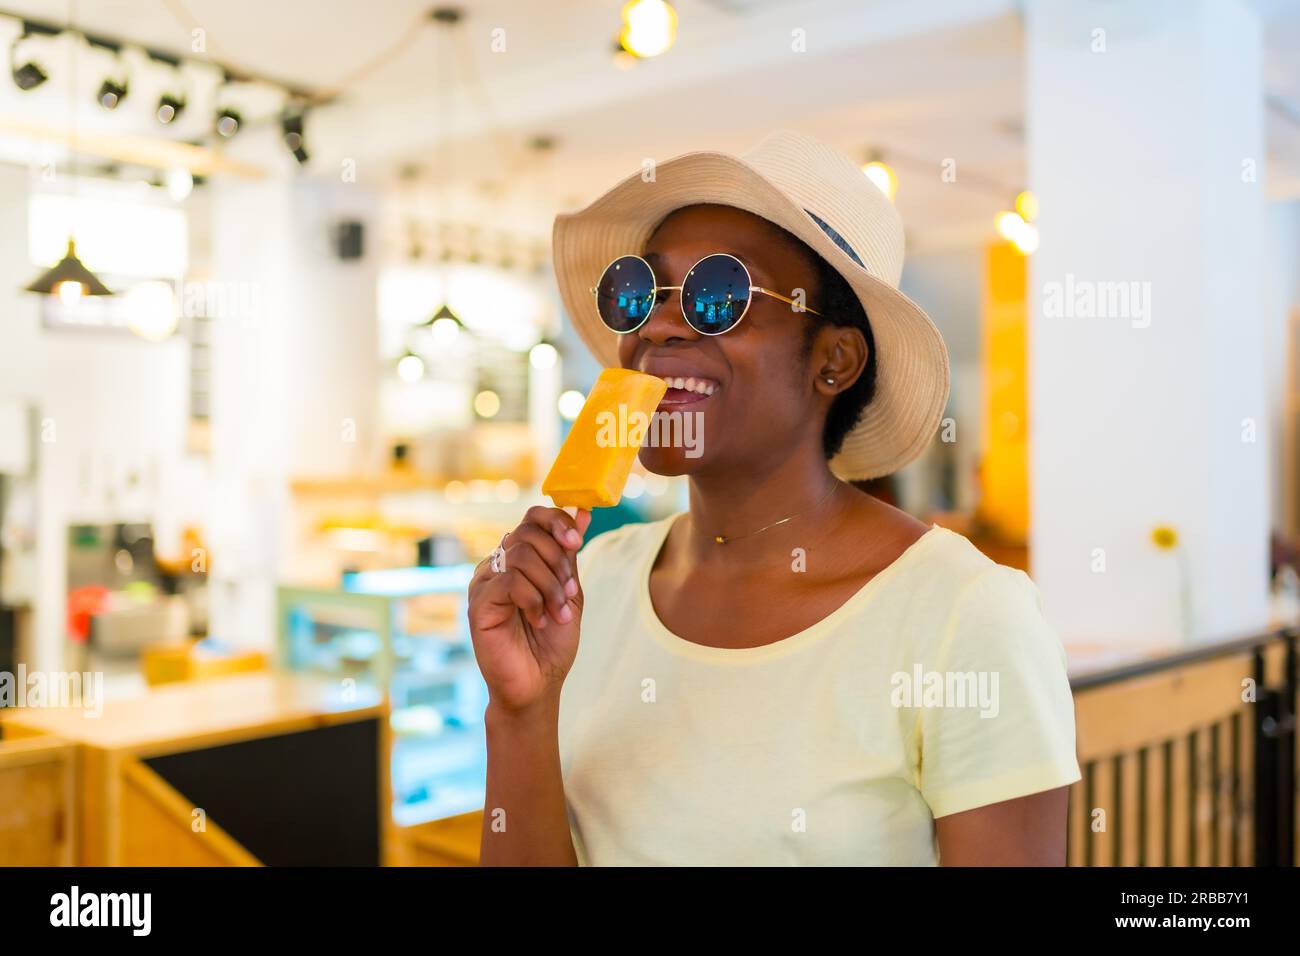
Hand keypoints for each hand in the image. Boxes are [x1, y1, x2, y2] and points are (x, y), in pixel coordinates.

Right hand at [468, 506, 591, 713]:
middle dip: (559, 561)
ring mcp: (484, 582)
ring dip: (550, 585)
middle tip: (570, 593)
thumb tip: (583, 512)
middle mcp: (498, 565)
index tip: (576, 541)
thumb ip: (570, 555)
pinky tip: (539, 621)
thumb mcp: (569, 592)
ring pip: (522, 555)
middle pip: (528, 532)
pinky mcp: (478, 603)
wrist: (538, 684)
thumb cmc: (551, 642)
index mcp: (519, 559)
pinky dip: (534, 600)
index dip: (557, 522)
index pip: (533, 518)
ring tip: (558, 613)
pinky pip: (510, 581)